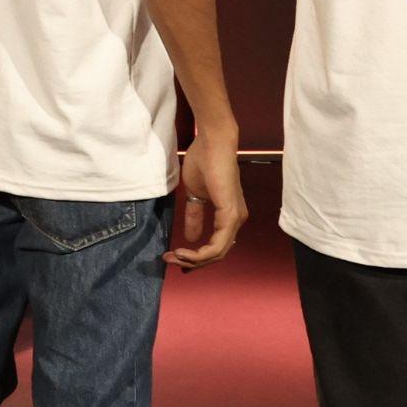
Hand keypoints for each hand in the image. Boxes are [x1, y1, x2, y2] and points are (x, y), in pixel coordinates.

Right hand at [167, 125, 247, 268]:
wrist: (212, 144)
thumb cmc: (204, 162)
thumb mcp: (195, 194)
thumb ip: (195, 215)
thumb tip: (192, 237)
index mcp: (229, 215)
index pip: (216, 245)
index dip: (196, 256)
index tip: (174, 254)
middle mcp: (236, 220)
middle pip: (217, 254)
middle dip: (192, 262)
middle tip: (170, 259)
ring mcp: (235, 218)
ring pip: (218, 253)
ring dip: (194, 260)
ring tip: (173, 256)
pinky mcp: (230, 215)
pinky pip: (217, 245)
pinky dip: (200, 253)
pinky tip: (184, 251)